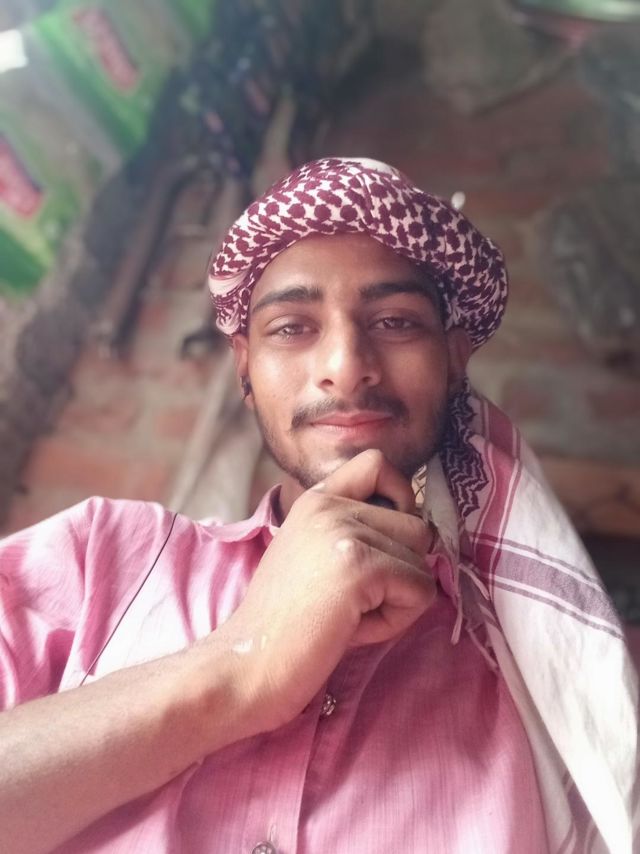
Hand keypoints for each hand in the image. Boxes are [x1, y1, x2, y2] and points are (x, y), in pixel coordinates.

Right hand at [213, 449, 436, 736]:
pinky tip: (350, 629)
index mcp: (314, 500)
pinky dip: (396, 621)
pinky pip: (421, 591)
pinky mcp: (361, 566)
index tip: (384, 539)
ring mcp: (345, 531)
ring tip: (347, 615)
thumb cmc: (282, 625)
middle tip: (352, 601)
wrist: (246, 664)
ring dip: (397, 599)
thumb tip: (420, 532)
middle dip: (398, 571)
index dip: (398, 497)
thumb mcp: (312, 556)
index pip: (377, 463)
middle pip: (416, 525)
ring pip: (422, 561)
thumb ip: (353, 532)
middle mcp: (329, 505)